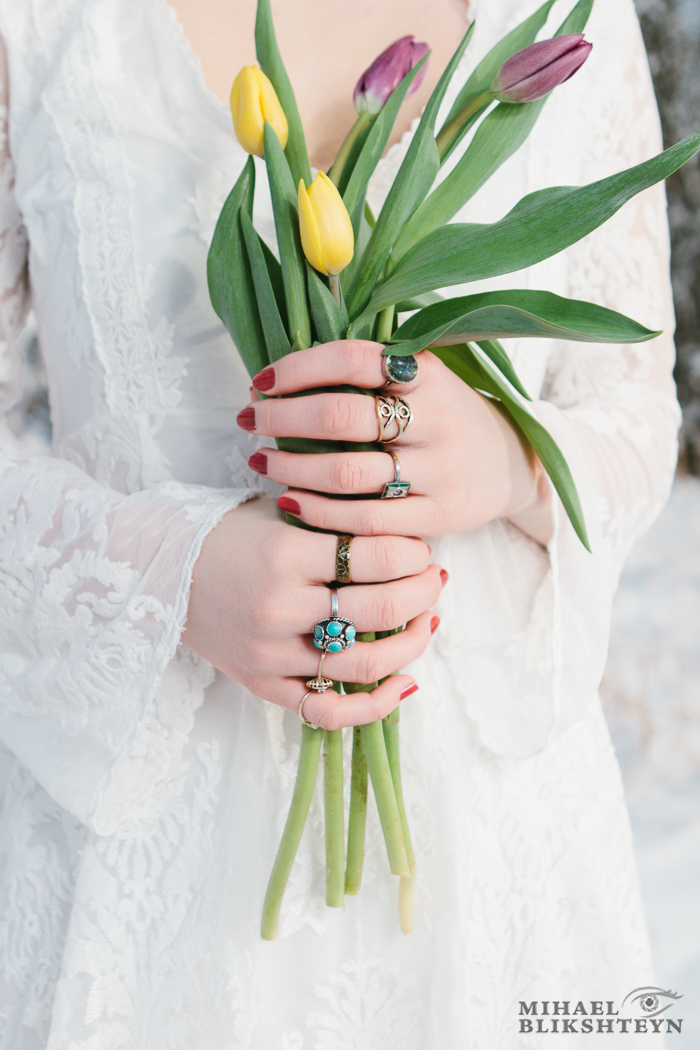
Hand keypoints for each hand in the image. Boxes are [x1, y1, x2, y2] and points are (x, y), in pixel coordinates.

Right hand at [181, 498, 445, 728]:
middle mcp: (280, 607)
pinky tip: (405, 683)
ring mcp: (272, 653)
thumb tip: (409, 539)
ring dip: (412, 642)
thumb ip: (338, 524)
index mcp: (286, 555)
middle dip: (424, 590)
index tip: (420, 548)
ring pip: (365, 663)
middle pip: (382, 608)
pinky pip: (328, 710)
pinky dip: (374, 705)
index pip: (378, 555)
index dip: (414, 552)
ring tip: (427, 620)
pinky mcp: (264, 684)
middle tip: (435, 578)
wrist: (164, 571)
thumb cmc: (232, 536)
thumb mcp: (282, 515)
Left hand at [241, 340, 552, 543]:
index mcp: (427, 374)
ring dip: (290, 467)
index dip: (298, 367)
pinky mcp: (435, 517)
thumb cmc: (444, 417)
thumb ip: (371, 369)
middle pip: (341, 417)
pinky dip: (317, 512)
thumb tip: (286, 364)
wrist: (507, 465)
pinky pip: (364, 519)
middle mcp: (436, 419)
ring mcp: (437, 471)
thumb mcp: (424, 378)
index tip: (260, 381)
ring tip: (261, 460)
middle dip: (282, 417)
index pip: (352, 358)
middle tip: (249, 420)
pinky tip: (288, 501)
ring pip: (347, 474)